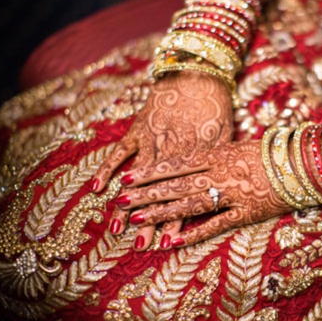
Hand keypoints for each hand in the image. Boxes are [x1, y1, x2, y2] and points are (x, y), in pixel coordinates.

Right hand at [92, 70, 232, 249]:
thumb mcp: (224, 138)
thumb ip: (218, 165)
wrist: (196, 74)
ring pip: (138, 177)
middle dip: (150, 220)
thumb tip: (221, 190)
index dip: (175, 220)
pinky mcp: (138, 128)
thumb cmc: (215, 108)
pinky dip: (108, 169)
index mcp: (195, 158)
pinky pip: (120, 152)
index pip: (184, 194)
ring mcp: (152, 140)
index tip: (168, 243)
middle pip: (160, 192)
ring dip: (128, 202)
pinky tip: (98, 189)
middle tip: (141, 246)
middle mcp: (172, 153)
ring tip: (118, 229)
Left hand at [109, 140, 292, 246]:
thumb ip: (211, 155)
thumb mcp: (235, 147)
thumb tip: (184, 161)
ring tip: (137, 220)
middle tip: (120, 203)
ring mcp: (232, 193)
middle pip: (175, 185)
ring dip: (161, 213)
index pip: (175, 164)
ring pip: (189, 203)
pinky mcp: (245, 212)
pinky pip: (216, 224)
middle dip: (145, 194)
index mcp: (216, 155)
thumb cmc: (267, 153)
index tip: (126, 179)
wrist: (299, 164)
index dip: (149, 173)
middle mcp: (219, 173)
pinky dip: (194, 233)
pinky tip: (173, 241)